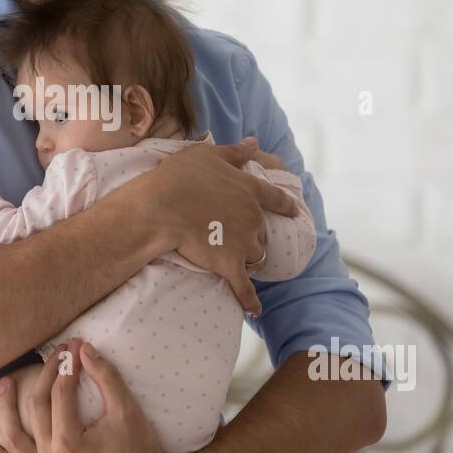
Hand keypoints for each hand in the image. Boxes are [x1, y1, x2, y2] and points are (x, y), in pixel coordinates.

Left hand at [0, 338, 184, 452]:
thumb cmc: (141, 451)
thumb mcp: (127, 410)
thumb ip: (105, 376)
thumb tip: (84, 349)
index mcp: (69, 442)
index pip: (60, 393)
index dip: (67, 365)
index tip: (73, 346)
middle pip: (37, 408)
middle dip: (46, 376)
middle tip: (55, 354)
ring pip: (15, 439)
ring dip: (6, 410)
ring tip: (3, 384)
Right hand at [148, 138, 297, 315]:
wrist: (160, 208)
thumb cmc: (180, 177)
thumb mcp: (208, 155)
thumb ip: (235, 151)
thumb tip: (254, 142)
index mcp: (251, 190)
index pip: (277, 199)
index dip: (285, 205)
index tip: (292, 210)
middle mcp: (253, 218)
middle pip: (263, 231)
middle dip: (253, 234)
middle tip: (235, 233)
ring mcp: (243, 243)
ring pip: (256, 255)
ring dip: (249, 257)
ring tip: (234, 258)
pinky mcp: (229, 265)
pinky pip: (245, 288)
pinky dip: (250, 300)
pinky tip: (255, 310)